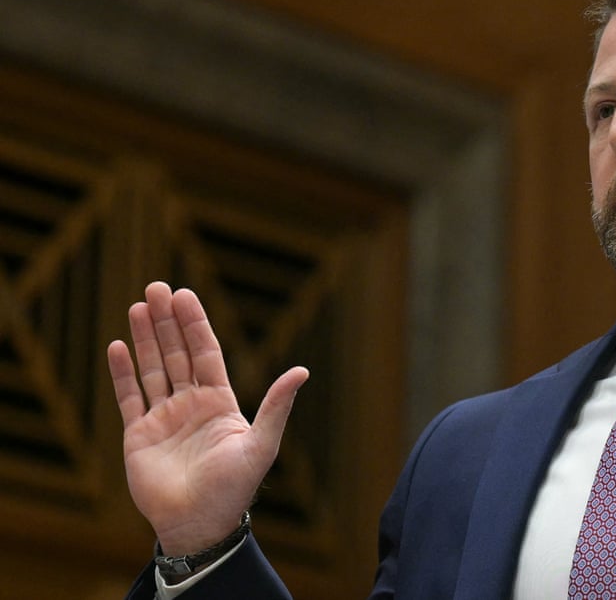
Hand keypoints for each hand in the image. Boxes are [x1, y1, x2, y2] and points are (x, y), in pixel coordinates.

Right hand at [108, 282, 307, 554]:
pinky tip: (118, 346)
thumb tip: (302, 371)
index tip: (185, 295)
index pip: (205, 352)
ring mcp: (164, 417)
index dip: (195, 324)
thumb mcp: (262, 444)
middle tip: (156, 288)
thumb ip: (276, 406)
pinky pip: (130, 397)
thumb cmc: (235, 488)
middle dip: (167, 321)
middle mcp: (191, 404)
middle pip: (177, 353)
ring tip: (137, 306)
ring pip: (153, 368)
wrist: (200, 522)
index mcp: (219, 401)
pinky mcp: (139, 435)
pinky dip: (123, 372)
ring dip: (145, 338)